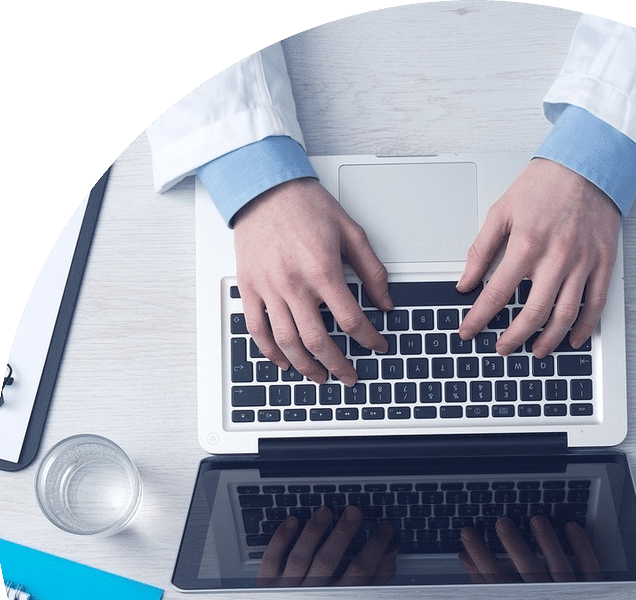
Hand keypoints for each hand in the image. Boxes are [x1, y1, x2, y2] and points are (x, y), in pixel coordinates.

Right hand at [232, 178, 392, 386]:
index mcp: (322, 270)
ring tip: (320, 376)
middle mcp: (294, 284)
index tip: (377, 346)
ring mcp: (269, 288)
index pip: (351, 319)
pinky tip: (284, 362)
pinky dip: (271, 352)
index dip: (369, 339)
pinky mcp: (250, 288)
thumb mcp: (351, 232)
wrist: (264, 187)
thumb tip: (385, 302)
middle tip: (349, 376)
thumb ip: (372, 271)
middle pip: (318, 341)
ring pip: (287, 342)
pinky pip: (257, 330)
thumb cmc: (305, 205)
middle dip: (338, 365)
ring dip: (306, 366)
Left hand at [257, 506, 397, 586]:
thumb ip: (377, 577)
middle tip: (354, 512)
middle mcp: (311, 595)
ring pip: (299, 557)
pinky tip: (292, 521)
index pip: (360, 570)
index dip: (375, 547)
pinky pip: (272, 559)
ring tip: (325, 512)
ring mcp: (286, 589)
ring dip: (313, 532)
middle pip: (328, 561)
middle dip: (343, 534)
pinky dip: (280, 539)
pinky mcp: (267, 583)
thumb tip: (391, 550)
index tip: (384, 528)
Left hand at [456, 158, 620, 356]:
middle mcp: (556, 257)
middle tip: (502, 348)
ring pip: (565, 314)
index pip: (496, 294)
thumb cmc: (544, 184)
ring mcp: (582, 262)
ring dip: (549, 340)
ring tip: (535, 352)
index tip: (469, 332)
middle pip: (533, 312)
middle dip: (514, 337)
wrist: (588, 162)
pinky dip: (584, 327)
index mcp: (526, 244)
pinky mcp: (603, 262)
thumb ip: (481, 250)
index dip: (479, 318)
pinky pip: (596, 304)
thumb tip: (465, 282)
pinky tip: (572, 339)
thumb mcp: (501, 211)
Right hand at [458, 515, 600, 583]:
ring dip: (548, 542)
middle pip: (529, 572)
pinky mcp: (595, 588)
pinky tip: (571, 527)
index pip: (497, 580)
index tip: (468, 534)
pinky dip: (581, 546)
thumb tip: (466, 557)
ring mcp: (573, 594)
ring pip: (560, 567)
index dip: (481, 556)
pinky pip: (589, 566)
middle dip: (514, 546)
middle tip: (501, 523)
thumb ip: (484, 582)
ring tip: (537, 520)